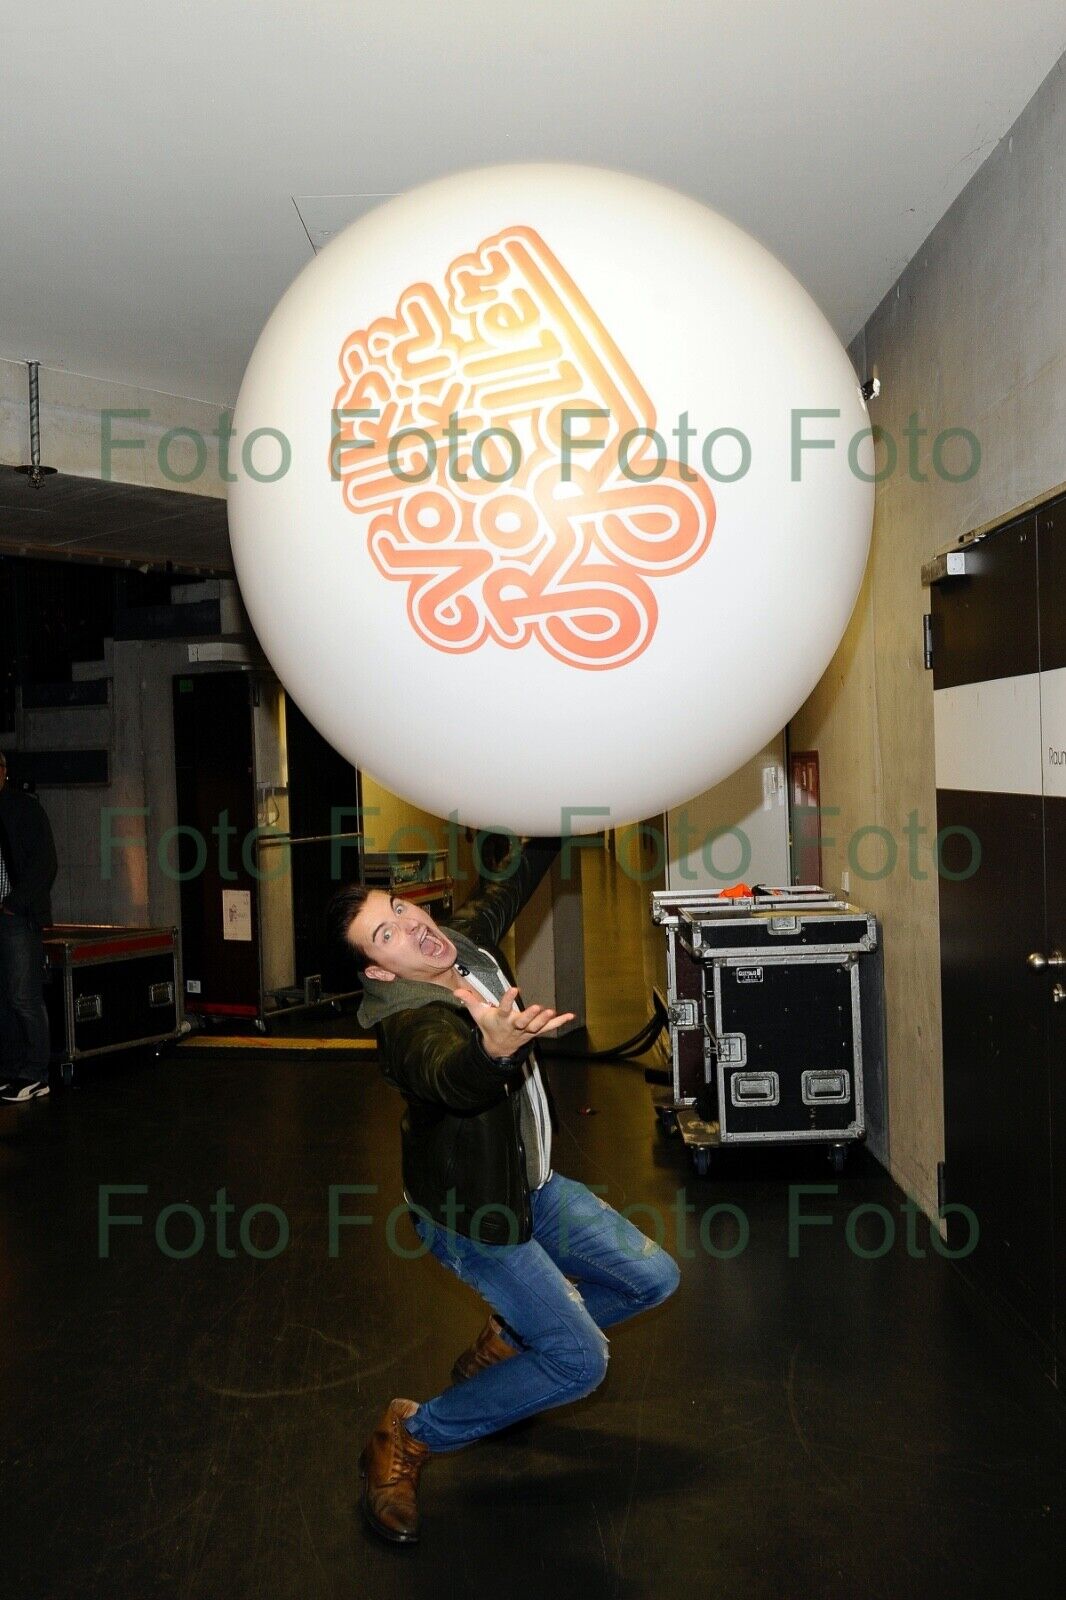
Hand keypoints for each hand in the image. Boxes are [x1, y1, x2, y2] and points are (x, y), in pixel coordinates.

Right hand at [454, 984, 574, 1059]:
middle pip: (523, 1021)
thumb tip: (456, 990)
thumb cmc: (489, 1026)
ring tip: (552, 1011)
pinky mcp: (535, 1032)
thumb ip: (469, 1000)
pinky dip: (559, 1022)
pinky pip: (548, 1028)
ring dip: (545, 1020)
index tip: (513, 989)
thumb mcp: (478, 1013)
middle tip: (538, 1008)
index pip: (504, 1008)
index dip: (508, 999)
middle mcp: (515, 1026)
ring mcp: (526, 1031)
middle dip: (530, 1015)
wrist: (498, 1047)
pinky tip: (570, 1016)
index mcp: (501, 1019)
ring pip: (536, 1026)